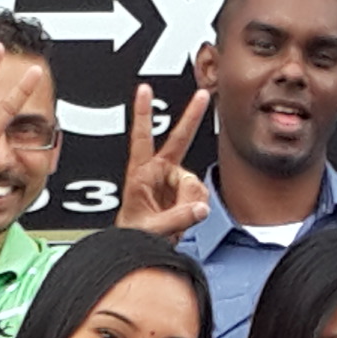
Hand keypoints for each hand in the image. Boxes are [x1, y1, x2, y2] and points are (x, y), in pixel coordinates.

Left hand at [116, 79, 211, 236]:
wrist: (138, 247)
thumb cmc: (134, 235)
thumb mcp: (152, 229)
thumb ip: (178, 218)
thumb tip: (201, 207)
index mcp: (140, 174)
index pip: (141, 138)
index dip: (144, 113)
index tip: (145, 90)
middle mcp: (158, 173)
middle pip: (179, 140)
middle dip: (191, 116)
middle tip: (203, 95)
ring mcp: (172, 182)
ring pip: (194, 182)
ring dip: (190, 202)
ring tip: (175, 218)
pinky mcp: (183, 193)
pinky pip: (199, 195)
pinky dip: (195, 207)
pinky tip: (184, 216)